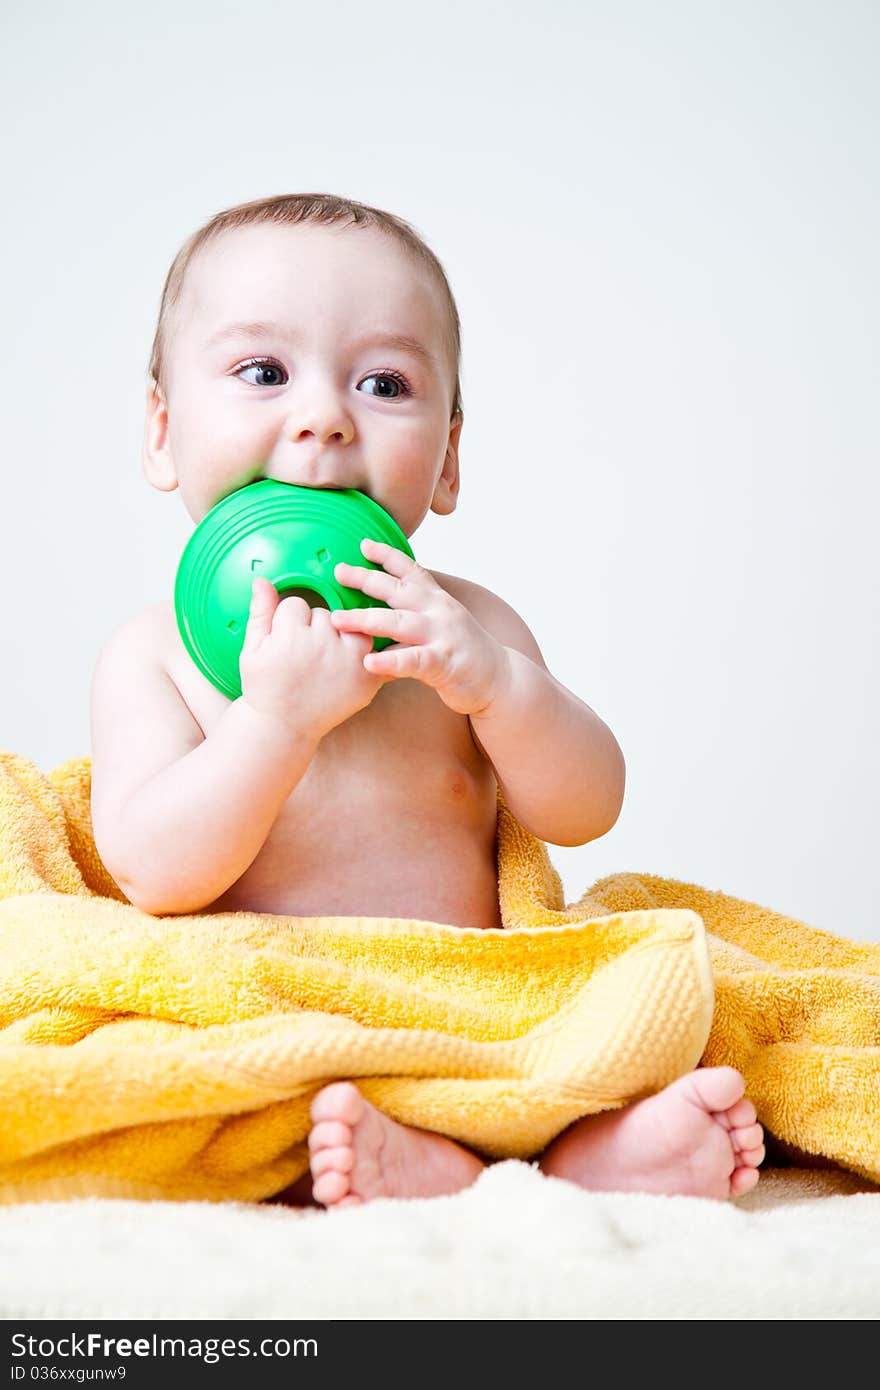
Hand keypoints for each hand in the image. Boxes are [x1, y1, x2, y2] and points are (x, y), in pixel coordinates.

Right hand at [239, 577, 384, 742]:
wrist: (283, 727)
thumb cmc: (264, 687)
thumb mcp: (252, 650)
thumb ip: (261, 612)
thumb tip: (262, 581)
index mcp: (292, 634)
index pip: (297, 605)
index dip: (289, 622)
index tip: (284, 641)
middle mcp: (324, 644)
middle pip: (326, 614)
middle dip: (316, 628)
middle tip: (305, 655)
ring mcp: (350, 661)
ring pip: (351, 627)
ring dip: (343, 637)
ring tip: (325, 662)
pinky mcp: (367, 678)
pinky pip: (372, 650)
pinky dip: (366, 655)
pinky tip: (351, 666)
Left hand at [330, 539, 511, 716]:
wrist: (500, 678)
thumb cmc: (463, 650)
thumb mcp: (442, 619)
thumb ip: (416, 609)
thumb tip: (382, 598)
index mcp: (437, 599)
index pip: (411, 570)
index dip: (387, 554)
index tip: (363, 544)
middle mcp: (439, 611)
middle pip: (397, 590)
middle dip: (366, 579)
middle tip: (338, 572)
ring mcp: (442, 635)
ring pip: (398, 622)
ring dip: (365, 619)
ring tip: (337, 619)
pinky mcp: (444, 663)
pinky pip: (412, 660)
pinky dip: (389, 660)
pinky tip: (368, 662)